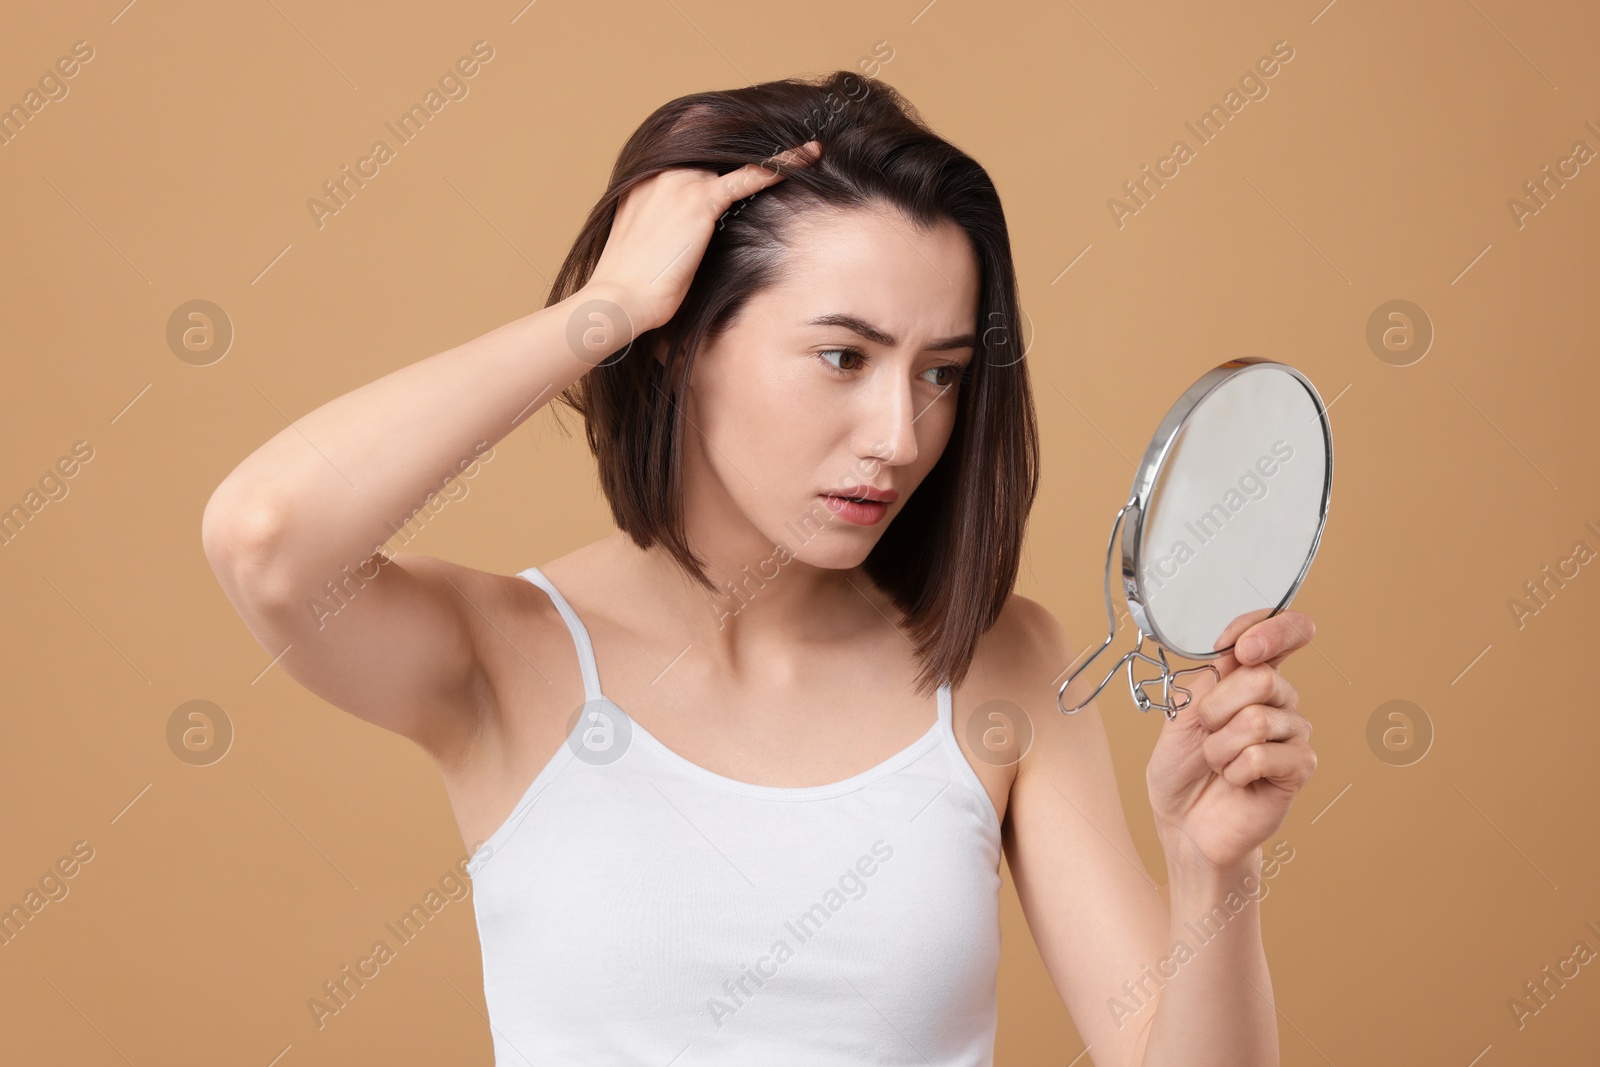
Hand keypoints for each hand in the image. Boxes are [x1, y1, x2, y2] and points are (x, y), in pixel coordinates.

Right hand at [585, 140, 822, 335]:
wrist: (618, 299)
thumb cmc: (627, 285)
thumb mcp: (640, 244)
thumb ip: (659, 226)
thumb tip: (678, 238)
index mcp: (642, 179)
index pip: (687, 145)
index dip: (716, 139)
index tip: (742, 137)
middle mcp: (661, 171)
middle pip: (714, 147)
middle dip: (745, 143)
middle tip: (781, 139)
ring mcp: (680, 184)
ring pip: (734, 157)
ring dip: (768, 154)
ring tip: (803, 150)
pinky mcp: (700, 201)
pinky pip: (750, 176)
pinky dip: (782, 165)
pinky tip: (808, 156)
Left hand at [1144, 607, 1318, 874]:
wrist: (1184, 823)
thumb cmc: (1182, 769)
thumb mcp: (1180, 713)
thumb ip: (1209, 679)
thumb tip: (1238, 652)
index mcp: (1249, 678)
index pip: (1282, 633)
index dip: (1271, 628)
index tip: (1239, 647)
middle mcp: (1278, 701)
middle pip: (1262, 678)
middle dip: (1217, 709)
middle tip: (1206, 733)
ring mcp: (1293, 734)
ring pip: (1257, 720)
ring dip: (1219, 747)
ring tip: (1217, 763)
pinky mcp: (1299, 768)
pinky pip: (1261, 755)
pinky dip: (1233, 770)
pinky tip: (1234, 781)